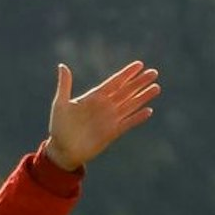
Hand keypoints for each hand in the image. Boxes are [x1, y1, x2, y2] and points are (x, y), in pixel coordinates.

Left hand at [43, 61, 159, 170]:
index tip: (139, 65)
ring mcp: (109, 119)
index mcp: (93, 97)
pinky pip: (128, 123)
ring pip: (130, 105)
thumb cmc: (59, 126)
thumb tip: (62, 65)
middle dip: (139, 82)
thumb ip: (65, 85)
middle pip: (126, 91)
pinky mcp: (112, 133)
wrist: (62, 150)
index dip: (126, 74)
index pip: (114, 82)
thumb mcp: (61, 104)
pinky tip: (148, 111)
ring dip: (142, 97)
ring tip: (156, 87)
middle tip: (154, 72)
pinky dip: (137, 117)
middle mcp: (104, 106)